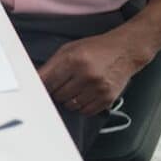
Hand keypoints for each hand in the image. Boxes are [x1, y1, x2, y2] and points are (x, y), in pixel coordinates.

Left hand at [37, 28, 153, 115]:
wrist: (126, 50)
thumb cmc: (96, 49)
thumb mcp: (69, 49)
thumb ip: (51, 66)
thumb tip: (35, 82)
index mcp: (73, 60)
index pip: (46, 83)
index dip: (42, 87)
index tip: (41, 89)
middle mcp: (86, 74)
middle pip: (57, 96)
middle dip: (56, 92)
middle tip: (64, 84)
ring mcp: (98, 88)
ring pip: (70, 106)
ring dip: (69, 100)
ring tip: (76, 88)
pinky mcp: (107, 98)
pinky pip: (85, 111)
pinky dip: (82, 106)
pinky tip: (85, 94)